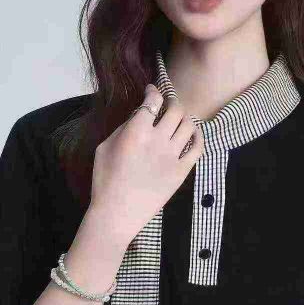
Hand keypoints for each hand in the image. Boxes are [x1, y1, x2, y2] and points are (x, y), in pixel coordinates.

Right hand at [88, 84, 204, 247]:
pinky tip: (193, 136)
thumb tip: (139, 116)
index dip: (154, 91)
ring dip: (185, 119)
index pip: (153, 101)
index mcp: (136, 131)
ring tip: (180, 121)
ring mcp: (172, 156)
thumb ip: (123, 128)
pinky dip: (198, 137)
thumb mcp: (105, 148)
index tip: (153, 91)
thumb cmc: (105, 180)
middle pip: (175, 109)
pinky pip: (198, 148)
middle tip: (168, 106)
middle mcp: (157, 139)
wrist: (117, 213)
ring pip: (189, 125)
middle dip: (172, 103)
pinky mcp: (181, 172)